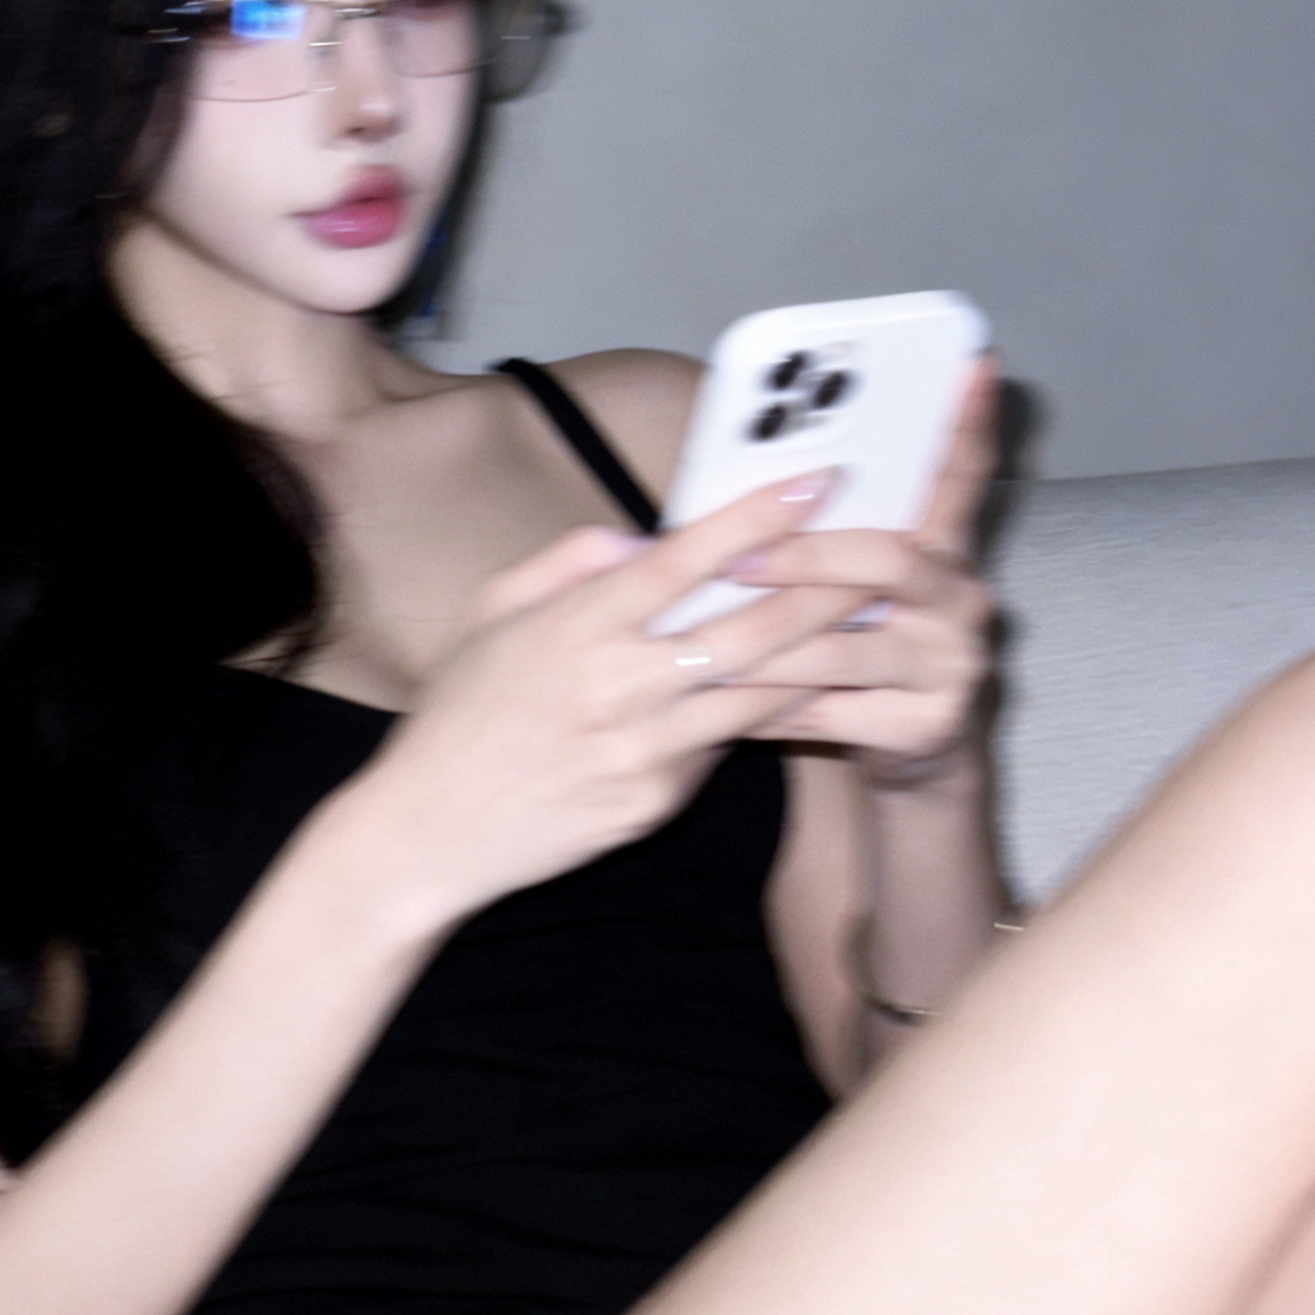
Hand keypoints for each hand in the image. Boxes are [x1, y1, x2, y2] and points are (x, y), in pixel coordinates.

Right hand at [345, 472, 879, 924]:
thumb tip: (640, 541)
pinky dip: (762, 715)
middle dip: (827, 586)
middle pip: (749, 629)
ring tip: (873, 617)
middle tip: (886, 553)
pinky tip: (806, 687)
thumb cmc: (457, 713)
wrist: (428, 833)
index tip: (816, 481)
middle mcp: (617, 686)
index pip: (683, 561)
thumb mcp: (487, 613)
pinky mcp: (655, 803)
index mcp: (574, 627)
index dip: (756, 519)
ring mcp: (642, 752)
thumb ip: (565, 564)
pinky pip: (721, 748)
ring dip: (822, 654)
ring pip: (757, 694)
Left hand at [730, 357, 1000, 770]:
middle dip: (801, 559)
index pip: (961, 475)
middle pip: (884, 561)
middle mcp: (960, 598)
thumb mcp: (849, 586)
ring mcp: (952, 664)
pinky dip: (770, 708)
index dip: (970, 420)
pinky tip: (726, 707)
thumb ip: (819, 538)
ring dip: (765, 648)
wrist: (910, 750)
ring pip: (842, 647)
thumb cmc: (858, 645)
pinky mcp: (927, 723)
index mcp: (942, 548)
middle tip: (734, 562)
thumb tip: (720, 492)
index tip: (974, 359)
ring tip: (703, 646)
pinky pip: (829, 710)